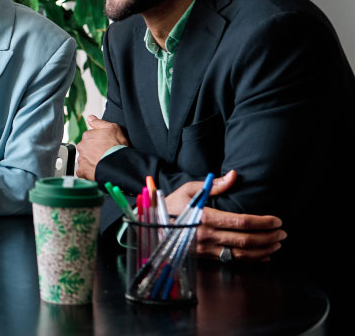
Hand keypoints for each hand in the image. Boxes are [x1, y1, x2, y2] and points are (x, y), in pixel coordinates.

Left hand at [74, 114, 129, 180]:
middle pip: (85, 148)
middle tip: (103, 154)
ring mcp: (81, 159)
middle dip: (92, 151)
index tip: (104, 145)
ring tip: (102, 163)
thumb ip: (99, 122)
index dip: (98, 141)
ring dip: (91, 161)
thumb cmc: (117, 147)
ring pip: (84, 159)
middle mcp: (82, 146)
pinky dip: (88, 172)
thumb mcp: (112, 128)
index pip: (89, 137)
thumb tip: (90, 118)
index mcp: (87, 136)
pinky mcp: (82, 170)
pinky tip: (96, 171)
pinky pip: (82, 171)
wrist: (118, 164)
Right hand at [165, 170, 284, 262]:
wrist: (153, 225)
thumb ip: (214, 185)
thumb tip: (234, 175)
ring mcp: (206, 249)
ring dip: (263, 250)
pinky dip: (251, 261)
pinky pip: (232, 261)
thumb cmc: (172, 204)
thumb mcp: (189, 189)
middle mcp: (206, 235)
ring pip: (241, 255)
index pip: (242, 222)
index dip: (263, 222)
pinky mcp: (205, 257)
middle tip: (282, 233)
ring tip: (277, 244)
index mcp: (205, 217)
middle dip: (269, 237)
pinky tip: (263, 256)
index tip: (277, 220)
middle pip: (246, 240)